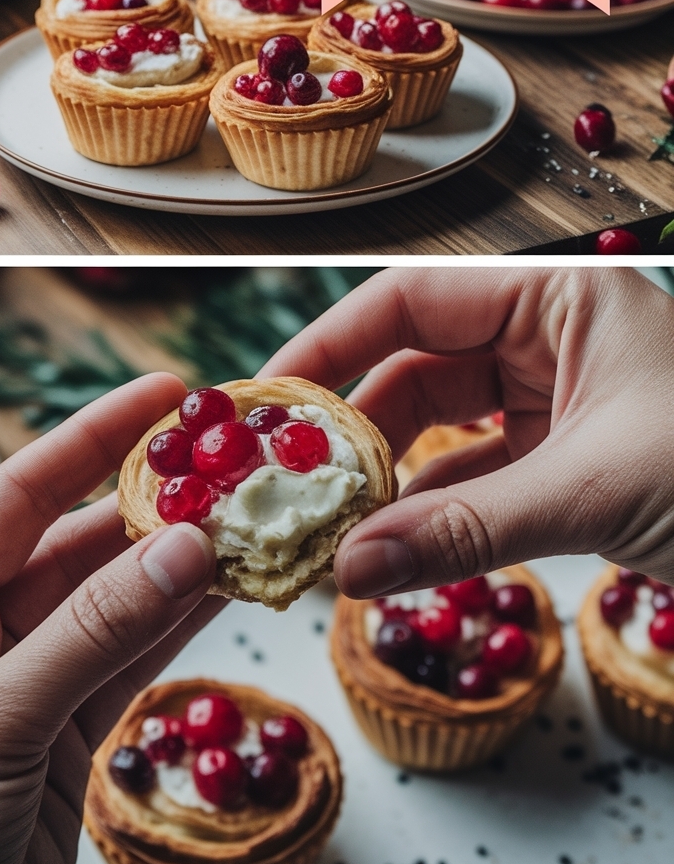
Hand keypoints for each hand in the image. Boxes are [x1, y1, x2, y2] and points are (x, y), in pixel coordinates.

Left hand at [0, 373, 219, 863]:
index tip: (168, 396)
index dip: (95, 437)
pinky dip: (182, 628)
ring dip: (182, 567)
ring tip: (253, 523)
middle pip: (79, 544)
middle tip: (236, 470)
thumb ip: (91, 634)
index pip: (20, 493)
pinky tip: (231, 590)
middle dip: (156, 508)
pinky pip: (133, 662)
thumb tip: (187, 546)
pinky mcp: (67, 736)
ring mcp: (28, 684)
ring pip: (118, 603)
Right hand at [259, 268, 673, 596]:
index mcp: (559, 297)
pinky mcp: (563, 461)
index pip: (415, 301)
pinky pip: (474, 479)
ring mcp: (554, 400)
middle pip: (415, 366)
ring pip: (438, 429)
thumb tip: (350, 566)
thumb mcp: (594, 492)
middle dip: (350, 429)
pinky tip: (384, 550)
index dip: (333, 345)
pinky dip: (430, 515)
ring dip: (383, 481)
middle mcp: (549, 337)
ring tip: (321, 527)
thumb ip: (465, 528)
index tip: (269, 400)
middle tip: (281, 483)